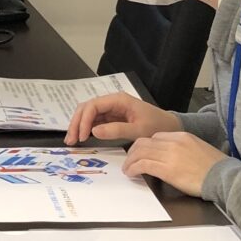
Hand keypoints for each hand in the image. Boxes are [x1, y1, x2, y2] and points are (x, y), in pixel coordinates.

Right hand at [64, 93, 179, 145]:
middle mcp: (112, 102)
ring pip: (88, 114)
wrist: (169, 127)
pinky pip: (94, 121)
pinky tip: (81, 138)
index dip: (84, 120)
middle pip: (86, 108)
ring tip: (72, 141)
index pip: (93, 106)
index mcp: (119, 100)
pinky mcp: (112, 118)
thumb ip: (116, 130)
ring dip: (78, 126)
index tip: (82, 136)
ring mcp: (111, 110)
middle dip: (76, 123)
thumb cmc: (157, 126)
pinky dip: (86, 129)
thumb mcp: (138, 130)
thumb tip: (94, 131)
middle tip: (71, 140)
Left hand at [122, 132, 223, 197]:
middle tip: (130, 160)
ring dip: (130, 161)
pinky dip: (133, 168)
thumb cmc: (215, 169)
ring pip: (140, 152)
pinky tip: (132, 173)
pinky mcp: (167, 169)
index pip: (156, 136)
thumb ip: (182, 149)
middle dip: (133, 152)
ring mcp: (169, 155)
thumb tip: (171, 158)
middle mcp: (174, 142)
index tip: (141, 153)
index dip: (145, 145)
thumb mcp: (199, 150)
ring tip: (127, 169)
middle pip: (144, 142)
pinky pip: (143, 164)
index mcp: (182, 136)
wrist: (224, 176)